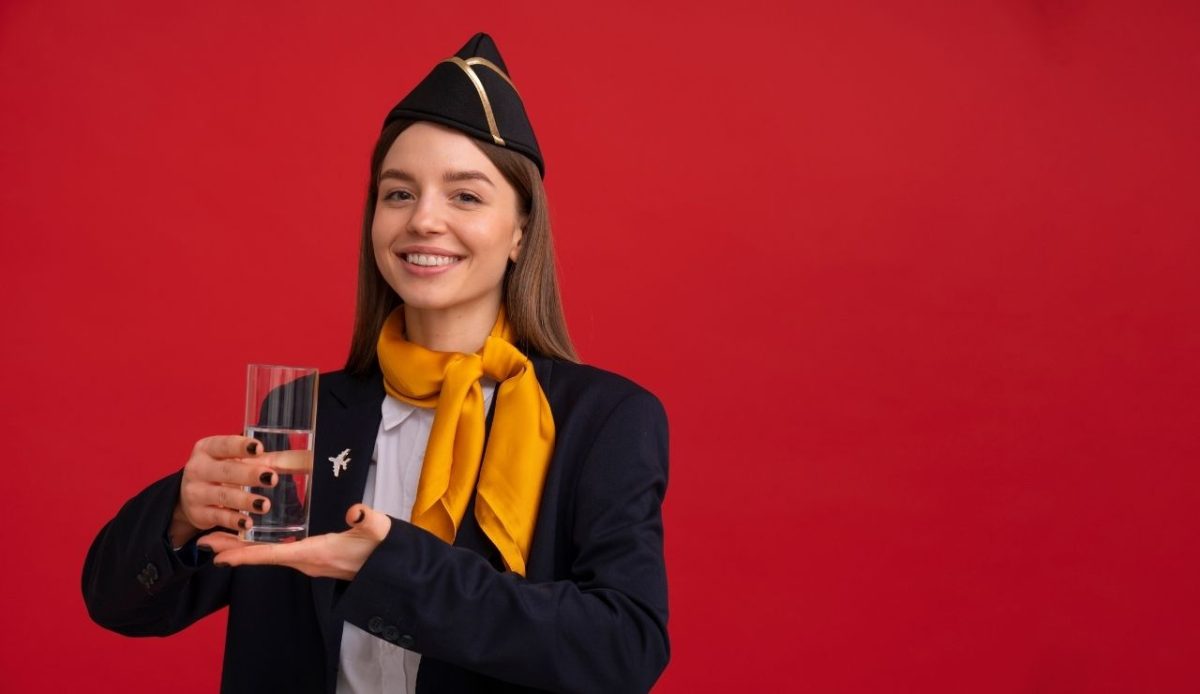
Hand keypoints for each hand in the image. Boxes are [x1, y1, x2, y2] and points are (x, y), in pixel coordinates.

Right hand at [170, 435, 278, 546]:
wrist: (193, 497)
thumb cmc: (225, 472)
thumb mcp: (240, 461)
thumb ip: (271, 460)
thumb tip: (308, 459)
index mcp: (208, 448)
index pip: (224, 444)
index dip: (241, 446)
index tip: (259, 448)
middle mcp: (198, 468)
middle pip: (226, 471)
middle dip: (249, 474)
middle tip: (271, 478)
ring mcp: (195, 492)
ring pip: (223, 495)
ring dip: (244, 501)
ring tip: (264, 505)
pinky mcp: (198, 514)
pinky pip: (218, 517)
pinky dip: (233, 521)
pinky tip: (248, 523)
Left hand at [196, 504, 391, 580]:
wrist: (388, 568)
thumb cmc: (381, 548)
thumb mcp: (378, 529)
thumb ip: (367, 519)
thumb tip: (354, 510)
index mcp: (316, 553)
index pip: (273, 554)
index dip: (245, 553)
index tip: (218, 554)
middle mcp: (306, 561)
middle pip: (261, 556)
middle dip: (232, 549)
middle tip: (203, 542)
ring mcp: (307, 560)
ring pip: (266, 555)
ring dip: (241, 547)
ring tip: (216, 539)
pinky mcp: (310, 557)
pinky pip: (276, 553)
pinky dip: (257, 546)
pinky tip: (248, 538)